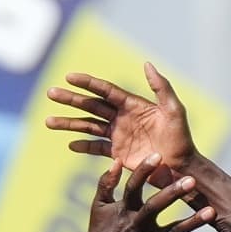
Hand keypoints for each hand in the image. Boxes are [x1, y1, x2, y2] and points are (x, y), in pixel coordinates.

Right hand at [47, 62, 197, 180]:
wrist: (182, 168)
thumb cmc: (182, 139)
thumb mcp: (175, 111)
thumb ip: (161, 87)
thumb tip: (146, 63)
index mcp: (133, 105)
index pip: (105, 90)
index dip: (87, 83)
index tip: (69, 76)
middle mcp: (122, 118)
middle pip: (91, 106)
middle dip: (70, 100)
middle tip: (50, 93)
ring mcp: (118, 136)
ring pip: (88, 126)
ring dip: (68, 124)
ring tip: (48, 122)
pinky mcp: (117, 154)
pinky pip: (96, 148)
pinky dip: (83, 146)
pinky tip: (69, 145)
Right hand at [71, 155, 216, 231]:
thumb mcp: (99, 206)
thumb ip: (107, 183)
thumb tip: (117, 160)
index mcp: (123, 209)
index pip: (133, 186)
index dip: (143, 170)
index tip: (158, 155)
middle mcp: (136, 225)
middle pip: (155, 207)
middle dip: (173, 193)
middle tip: (191, 181)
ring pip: (173, 231)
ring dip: (193, 222)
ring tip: (211, 212)